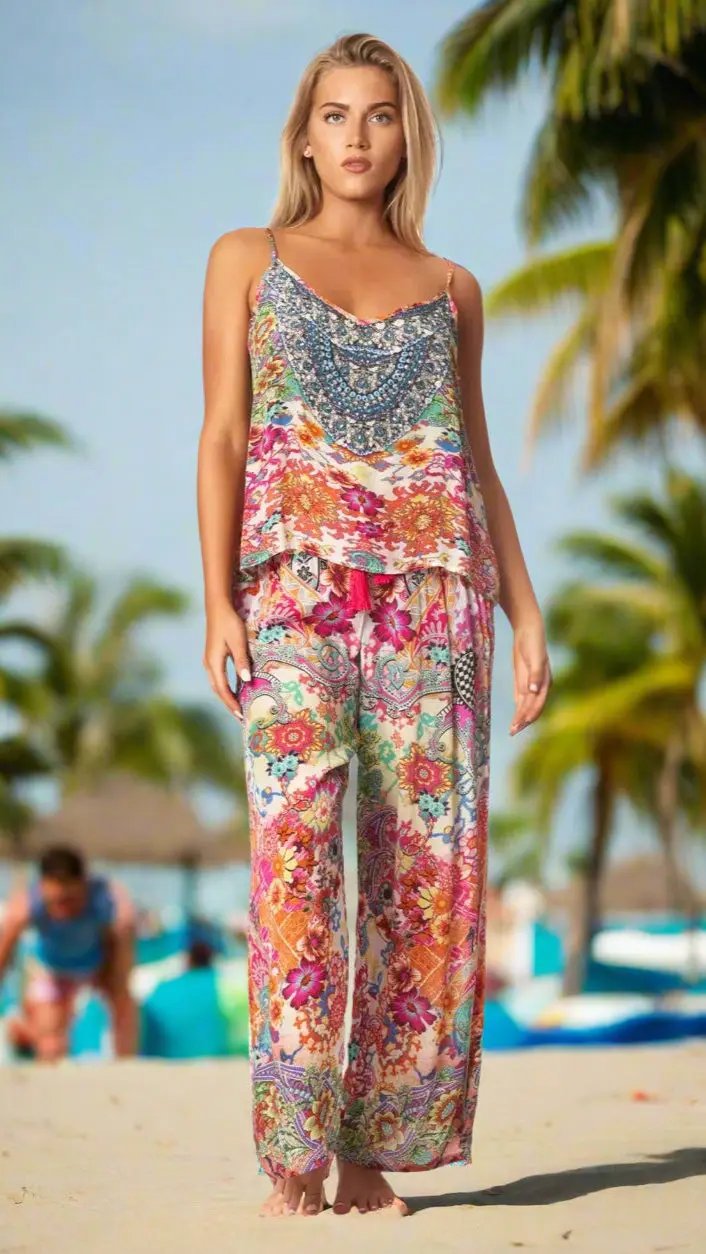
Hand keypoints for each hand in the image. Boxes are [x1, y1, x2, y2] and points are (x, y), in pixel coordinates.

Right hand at [203, 601, 251, 721]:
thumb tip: (246, 681)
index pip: (223, 689)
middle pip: (218, 690)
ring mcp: (210, 660)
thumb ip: (242, 661)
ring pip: (218, 684)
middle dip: (229, 704)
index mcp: (214, 662)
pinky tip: (236, 690)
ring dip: (227, 696)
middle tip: (241, 717)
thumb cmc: (229, 623)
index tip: (241, 714)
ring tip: (238, 707)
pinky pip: (220, 677)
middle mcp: (209, 664)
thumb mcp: (238, 642)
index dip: (232, 703)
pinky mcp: (213, 656)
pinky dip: (227, 687)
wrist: (218, 608)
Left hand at [510, 615, 551, 735]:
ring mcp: (532, 683)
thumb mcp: (535, 657)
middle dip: (523, 720)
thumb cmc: (533, 643)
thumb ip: (535, 674)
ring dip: (521, 717)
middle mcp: (540, 685)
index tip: (520, 724)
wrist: (528, 630)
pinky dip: (520, 708)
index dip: (528, 715)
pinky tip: (516, 717)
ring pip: (527, 705)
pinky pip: (522, 697)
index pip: (536, 703)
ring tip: (513, 729)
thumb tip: (534, 690)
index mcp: (544, 682)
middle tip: (512, 732)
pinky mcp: (524, 679)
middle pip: (532, 707)